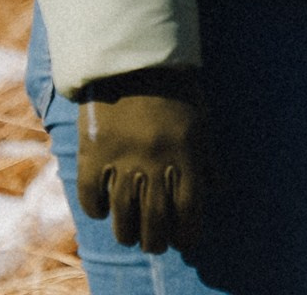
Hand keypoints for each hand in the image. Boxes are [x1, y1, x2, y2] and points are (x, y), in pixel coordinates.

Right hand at [76, 79, 202, 254]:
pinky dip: (95, 209)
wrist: (133, 60)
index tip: (186, 243)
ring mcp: (122, 157)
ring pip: (123, 213)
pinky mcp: (92, 152)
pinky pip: (90, 194)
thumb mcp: (201, 120)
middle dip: (157, 240)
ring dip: (127, 232)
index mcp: (187, 152)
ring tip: (130, 238)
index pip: (189, 208)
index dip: (188, 232)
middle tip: (156, 246)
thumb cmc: (175, 91)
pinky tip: (101, 212)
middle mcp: (155, 160)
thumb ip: (208, 157)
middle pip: (156, 218)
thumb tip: (216, 189)